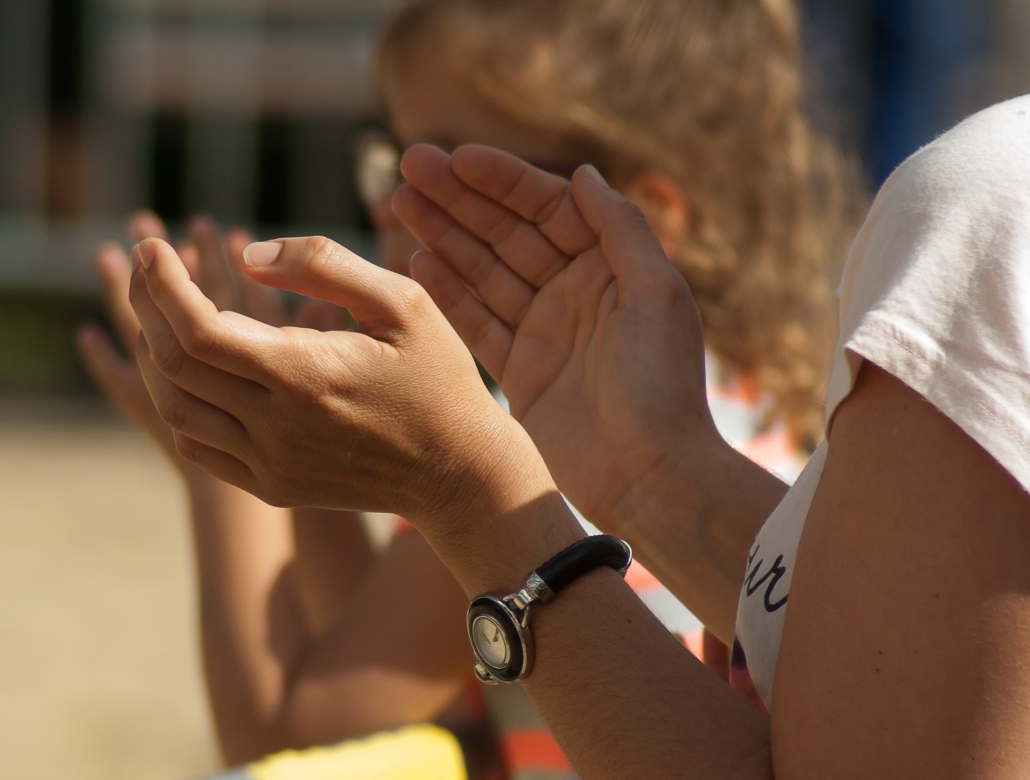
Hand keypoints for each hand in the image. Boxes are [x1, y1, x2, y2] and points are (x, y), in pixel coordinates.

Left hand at [125, 234, 551, 528]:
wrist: (460, 472)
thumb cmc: (440, 379)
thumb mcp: (404, 302)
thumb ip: (327, 265)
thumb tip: (249, 256)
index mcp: (305, 374)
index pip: (199, 328)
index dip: (164, 283)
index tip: (156, 246)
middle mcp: (276, 426)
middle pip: (173, 364)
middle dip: (149, 306)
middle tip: (153, 268)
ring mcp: (270, 462)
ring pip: (175, 407)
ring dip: (155, 357)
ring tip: (165, 316)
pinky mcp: (273, 483)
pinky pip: (198, 444)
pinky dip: (178, 402)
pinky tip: (192, 374)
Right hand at [392, 145, 718, 535]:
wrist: (649, 475)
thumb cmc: (662, 384)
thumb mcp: (657, 293)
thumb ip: (621, 228)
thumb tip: (582, 172)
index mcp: (610, 268)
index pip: (548, 209)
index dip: (503, 180)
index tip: (456, 158)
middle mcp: (574, 293)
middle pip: (507, 233)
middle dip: (460, 199)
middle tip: (409, 167)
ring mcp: (544, 332)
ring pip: (485, 272)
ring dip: (444, 236)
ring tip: (399, 202)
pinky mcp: (520, 372)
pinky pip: (477, 322)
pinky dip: (449, 293)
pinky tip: (416, 262)